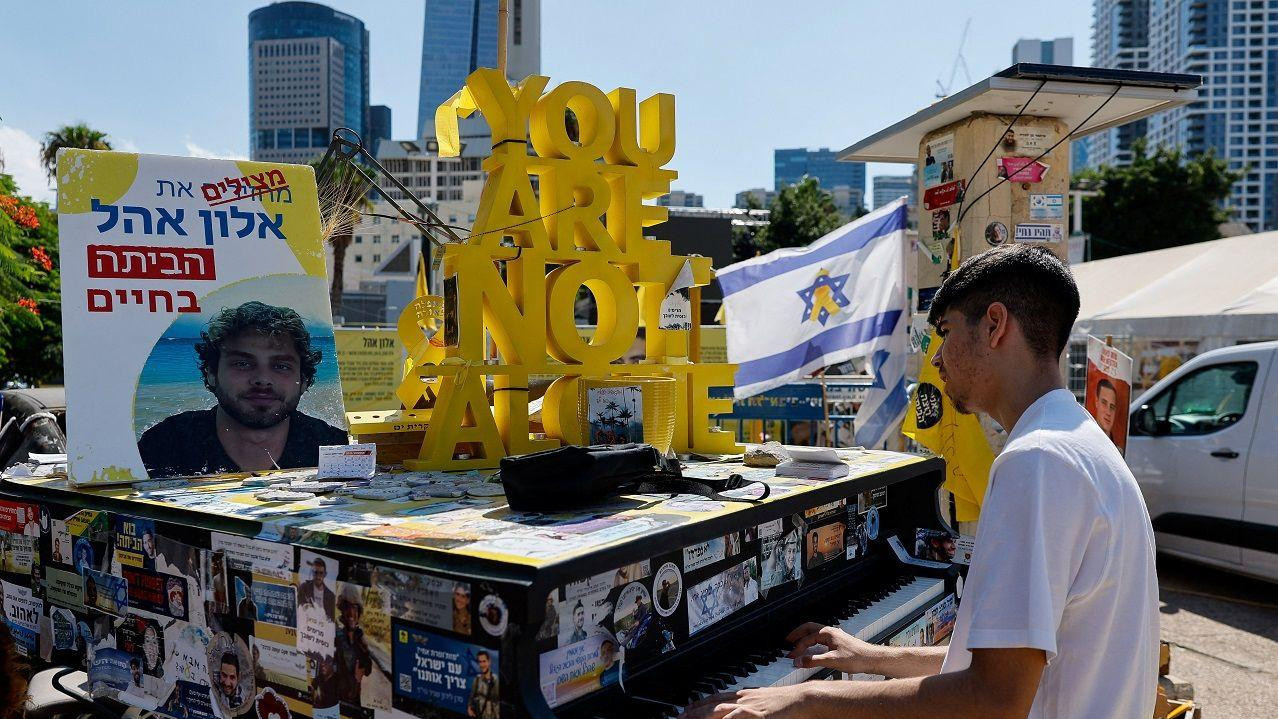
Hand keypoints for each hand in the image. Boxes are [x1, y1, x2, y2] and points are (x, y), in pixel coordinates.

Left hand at [682, 686, 809, 718]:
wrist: (803, 698)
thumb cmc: (785, 704)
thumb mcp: (762, 705)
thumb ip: (748, 709)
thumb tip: (736, 713)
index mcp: (744, 696)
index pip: (716, 698)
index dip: (700, 704)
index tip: (686, 709)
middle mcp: (743, 698)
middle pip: (714, 704)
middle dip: (696, 711)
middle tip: (681, 716)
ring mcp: (750, 705)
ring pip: (721, 710)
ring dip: (704, 715)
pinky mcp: (759, 714)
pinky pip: (739, 717)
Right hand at [785, 622, 881, 674]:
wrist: (872, 659)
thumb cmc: (856, 658)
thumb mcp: (832, 661)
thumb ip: (814, 661)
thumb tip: (799, 662)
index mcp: (827, 633)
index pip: (807, 639)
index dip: (797, 649)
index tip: (791, 658)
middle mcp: (830, 631)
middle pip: (809, 628)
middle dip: (797, 634)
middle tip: (787, 641)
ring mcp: (834, 636)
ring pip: (815, 633)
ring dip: (805, 637)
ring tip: (797, 644)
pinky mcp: (838, 642)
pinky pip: (821, 638)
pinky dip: (813, 642)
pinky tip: (812, 649)